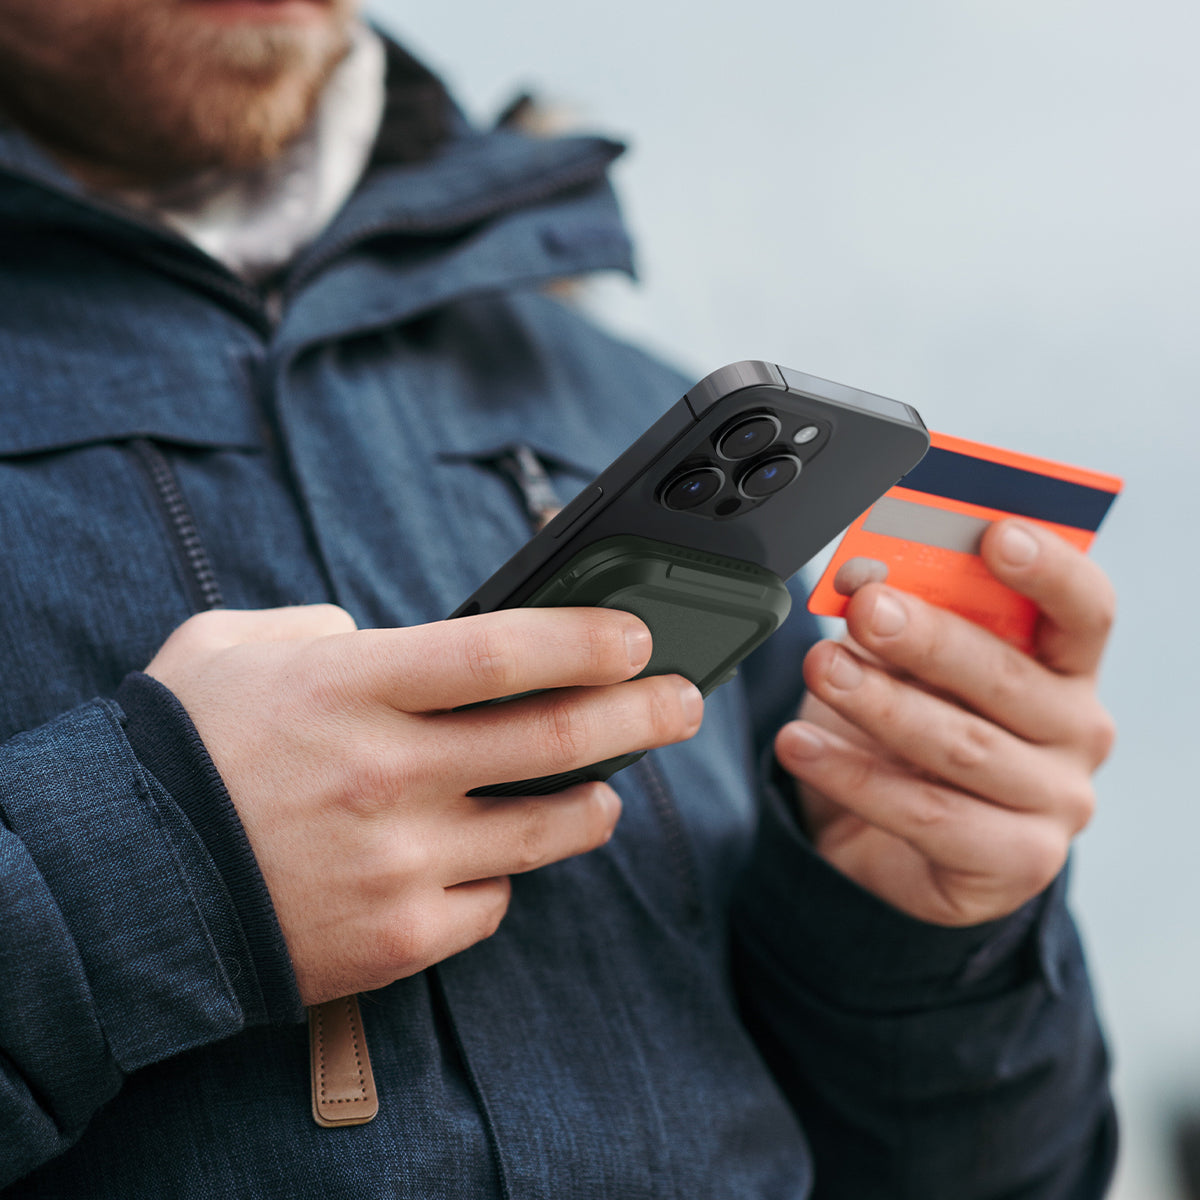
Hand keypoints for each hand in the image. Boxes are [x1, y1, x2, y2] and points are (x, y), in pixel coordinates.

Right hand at [145, 604, 702, 1002]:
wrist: (118, 885)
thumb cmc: (180, 753)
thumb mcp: (236, 649)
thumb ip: (323, 629)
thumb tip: (384, 639)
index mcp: (352, 688)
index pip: (503, 652)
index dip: (586, 639)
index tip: (637, 635)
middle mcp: (387, 773)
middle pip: (554, 740)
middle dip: (641, 714)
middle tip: (684, 701)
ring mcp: (398, 862)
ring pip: (544, 831)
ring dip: (595, 804)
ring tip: (611, 788)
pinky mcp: (398, 937)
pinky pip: (490, 903)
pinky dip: (503, 878)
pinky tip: (493, 859)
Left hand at [775, 520, 1115, 925]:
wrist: (879, 837)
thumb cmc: (904, 728)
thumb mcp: (904, 666)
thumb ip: (904, 621)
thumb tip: (865, 578)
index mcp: (1066, 666)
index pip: (1085, 609)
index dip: (1048, 569)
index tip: (995, 534)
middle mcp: (1077, 731)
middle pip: (1009, 676)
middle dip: (928, 638)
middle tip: (866, 608)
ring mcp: (1055, 803)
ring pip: (962, 747)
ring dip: (881, 704)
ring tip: (821, 670)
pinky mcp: (1015, 862)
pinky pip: (928, 815)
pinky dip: (854, 777)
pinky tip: (801, 745)